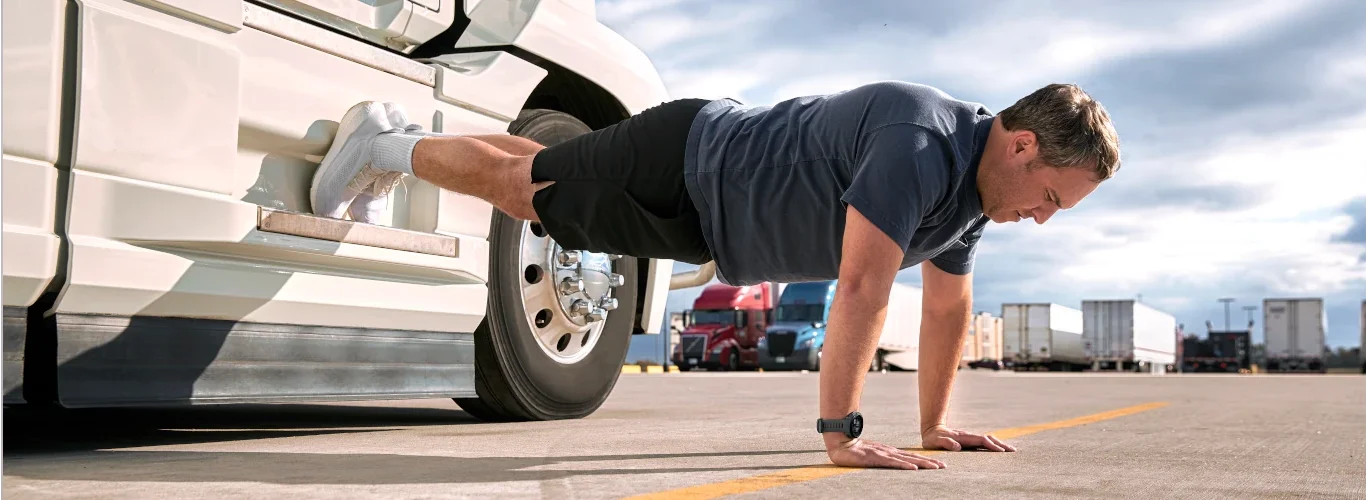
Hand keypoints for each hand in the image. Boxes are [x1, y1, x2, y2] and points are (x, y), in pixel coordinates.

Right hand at [825, 437, 945, 469]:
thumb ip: (883, 459)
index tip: (939, 464)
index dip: (925, 460)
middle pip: (913, 458)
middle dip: (930, 462)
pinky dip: (904, 466)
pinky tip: (913, 469)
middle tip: (944, 466)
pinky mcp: (875, 458)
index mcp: (890, 452)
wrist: (841, 443)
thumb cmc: (855, 450)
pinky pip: (892, 463)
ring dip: (922, 464)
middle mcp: (889, 452)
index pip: (911, 457)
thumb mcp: (873, 455)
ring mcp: (883, 454)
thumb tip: (894, 464)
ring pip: (906, 460)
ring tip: (935, 467)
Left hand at [921, 424, 1016, 451]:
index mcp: (963, 437)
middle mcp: (969, 436)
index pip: (981, 440)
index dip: (991, 446)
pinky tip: (999, 449)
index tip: (1001, 451)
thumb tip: (957, 447)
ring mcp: (970, 437)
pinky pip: (985, 442)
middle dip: (1001, 444)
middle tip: (1013, 451)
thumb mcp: (935, 442)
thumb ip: (945, 443)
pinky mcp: (970, 440)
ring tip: (1011, 450)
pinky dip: (994, 444)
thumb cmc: (932, 439)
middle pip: (989, 438)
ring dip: (1000, 444)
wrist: (932, 430)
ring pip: (988, 439)